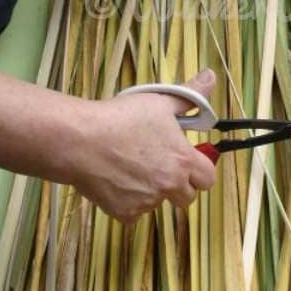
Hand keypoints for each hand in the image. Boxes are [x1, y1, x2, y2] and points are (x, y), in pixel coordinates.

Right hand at [68, 69, 216, 222]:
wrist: (80, 140)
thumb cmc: (120, 118)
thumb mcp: (160, 101)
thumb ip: (191, 95)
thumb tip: (210, 77)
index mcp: (183, 160)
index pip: (208, 178)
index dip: (200, 169)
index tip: (187, 160)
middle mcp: (169, 185)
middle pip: (187, 197)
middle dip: (178, 184)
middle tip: (160, 165)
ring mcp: (147, 202)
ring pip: (158, 202)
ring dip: (152, 191)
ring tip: (131, 166)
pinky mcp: (124, 213)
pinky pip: (134, 212)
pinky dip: (128, 200)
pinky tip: (116, 179)